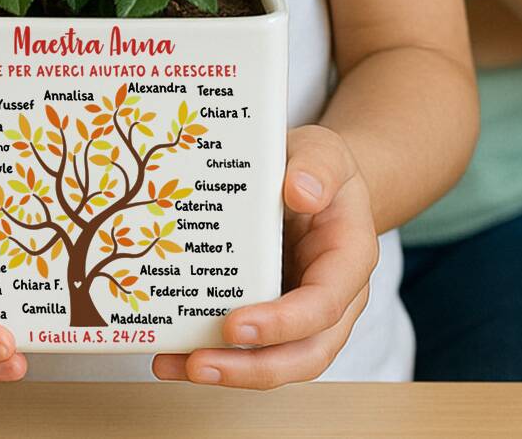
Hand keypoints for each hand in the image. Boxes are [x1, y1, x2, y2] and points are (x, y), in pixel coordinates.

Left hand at [152, 125, 375, 388]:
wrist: (314, 177)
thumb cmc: (320, 167)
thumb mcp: (324, 151)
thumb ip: (317, 167)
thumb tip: (300, 190)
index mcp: (349, 259)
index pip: (323, 306)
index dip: (282, 323)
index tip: (236, 326)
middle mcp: (333, 299)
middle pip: (304, 355)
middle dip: (250, 369)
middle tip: (199, 364)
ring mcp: (303, 313)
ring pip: (275, 361)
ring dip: (226, 371)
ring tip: (174, 364)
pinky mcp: (272, 314)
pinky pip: (248, 346)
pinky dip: (213, 353)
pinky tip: (172, 351)